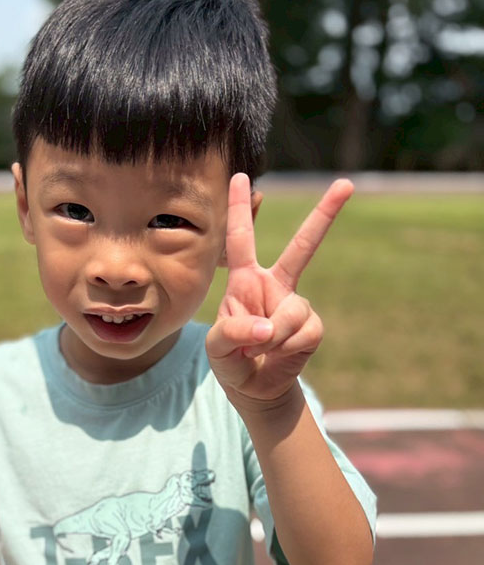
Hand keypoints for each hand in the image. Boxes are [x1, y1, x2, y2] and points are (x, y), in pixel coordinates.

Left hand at [206, 173, 353, 405]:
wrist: (254, 388)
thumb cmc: (230, 361)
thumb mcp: (217, 347)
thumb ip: (233, 332)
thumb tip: (267, 326)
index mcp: (246, 281)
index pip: (241, 240)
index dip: (239, 209)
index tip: (241, 177)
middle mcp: (275, 286)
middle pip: (302, 247)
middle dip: (325, 215)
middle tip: (346, 184)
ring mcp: (296, 305)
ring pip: (291, 312)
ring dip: (271, 336)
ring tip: (256, 350)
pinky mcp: (312, 328)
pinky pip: (302, 333)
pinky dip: (285, 348)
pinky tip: (276, 355)